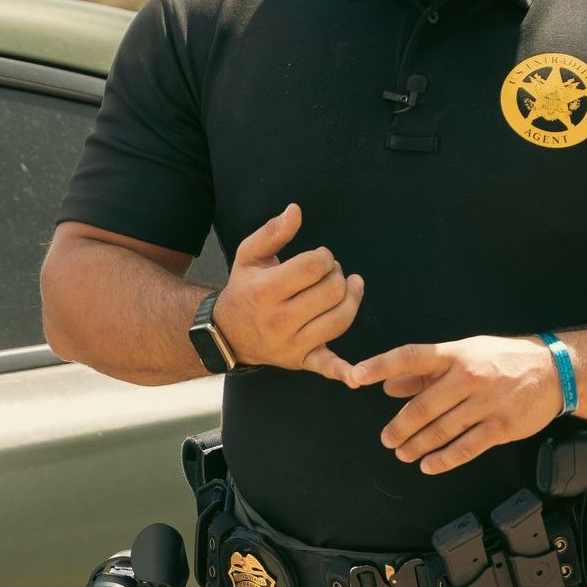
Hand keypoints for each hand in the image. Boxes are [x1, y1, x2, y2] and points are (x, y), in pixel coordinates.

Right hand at [214, 202, 363, 381]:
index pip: (313, 267)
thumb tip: (296, 210)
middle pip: (331, 291)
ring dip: (351, 298)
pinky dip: (343, 372)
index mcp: (265, 290)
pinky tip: (359, 376)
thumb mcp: (249, 254)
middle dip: (337, 274)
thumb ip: (273, 231)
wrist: (228, 333)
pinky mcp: (302, 360)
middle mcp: (278, 320)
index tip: (320, 257)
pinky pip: (326, 367)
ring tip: (347, 287)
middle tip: (329, 273)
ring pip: (340, 319)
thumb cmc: (245, 288)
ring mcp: (291, 344)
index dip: (325, 256)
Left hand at [347, 335, 562, 474]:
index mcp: (455, 354)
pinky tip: (428, 465)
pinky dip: (443, 460)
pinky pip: (465, 448)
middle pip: (422, 406)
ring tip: (403, 453)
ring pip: (440, 431)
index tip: (355, 376)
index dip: (379, 366)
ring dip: (417, 446)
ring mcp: (485, 404)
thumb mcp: (464, 354)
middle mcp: (468, 377)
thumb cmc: (502, 360)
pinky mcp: (500, 427)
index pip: (409, 357)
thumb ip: (424, 372)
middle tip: (387, 439)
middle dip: (399, 427)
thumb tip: (388, 386)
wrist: (552, 370)